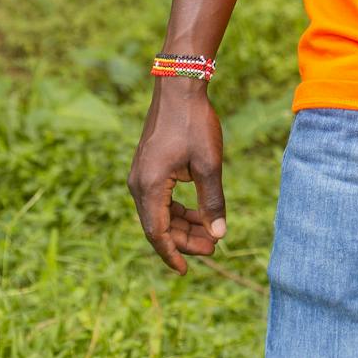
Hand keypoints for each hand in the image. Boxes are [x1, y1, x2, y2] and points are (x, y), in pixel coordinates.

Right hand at [127, 81, 226, 273]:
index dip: (173, 253)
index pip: (158, 233)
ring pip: (159, 213)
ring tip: (210, 232)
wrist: (179, 87)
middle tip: (213, 247)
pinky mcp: (147, 167)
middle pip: (158, 225)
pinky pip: (159, 198)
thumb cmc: (194, 123)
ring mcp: (140, 175)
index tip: (187, 270)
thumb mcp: (208, 164)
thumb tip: (219, 234)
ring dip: (182, 224)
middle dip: (184, 240)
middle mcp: (138, 184)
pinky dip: (177, 209)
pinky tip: (197, 212)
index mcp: (149, 186)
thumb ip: (212, 201)